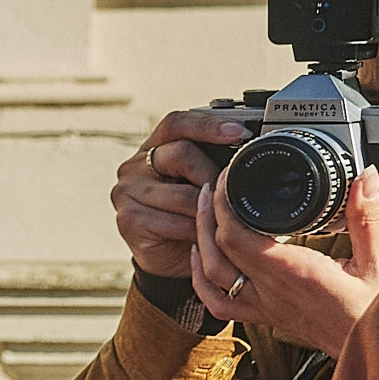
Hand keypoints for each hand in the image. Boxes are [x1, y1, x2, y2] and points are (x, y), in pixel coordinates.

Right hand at [113, 110, 238, 279]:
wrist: (172, 256)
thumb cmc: (190, 212)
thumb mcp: (202, 181)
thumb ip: (213, 161)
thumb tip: (251, 143)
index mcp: (153, 148)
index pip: (176, 123)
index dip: (208, 125)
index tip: (240, 132)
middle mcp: (134, 166)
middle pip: (180, 154)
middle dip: (213, 172)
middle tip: (232, 189)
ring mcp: (127, 193)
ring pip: (182, 193)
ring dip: (208, 207)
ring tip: (222, 216)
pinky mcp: (129, 220)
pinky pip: (174, 222)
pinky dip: (197, 229)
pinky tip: (205, 233)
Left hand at [194, 167, 378, 353]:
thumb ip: (366, 216)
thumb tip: (364, 177)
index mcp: (295, 274)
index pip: (239, 237)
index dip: (224, 206)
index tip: (227, 181)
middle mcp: (272, 292)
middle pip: (220, 251)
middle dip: (208, 215)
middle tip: (211, 188)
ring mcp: (265, 307)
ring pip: (212, 276)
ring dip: (201, 242)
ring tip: (202, 213)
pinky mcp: (266, 317)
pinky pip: (219, 303)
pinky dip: (200, 279)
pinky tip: (199, 259)